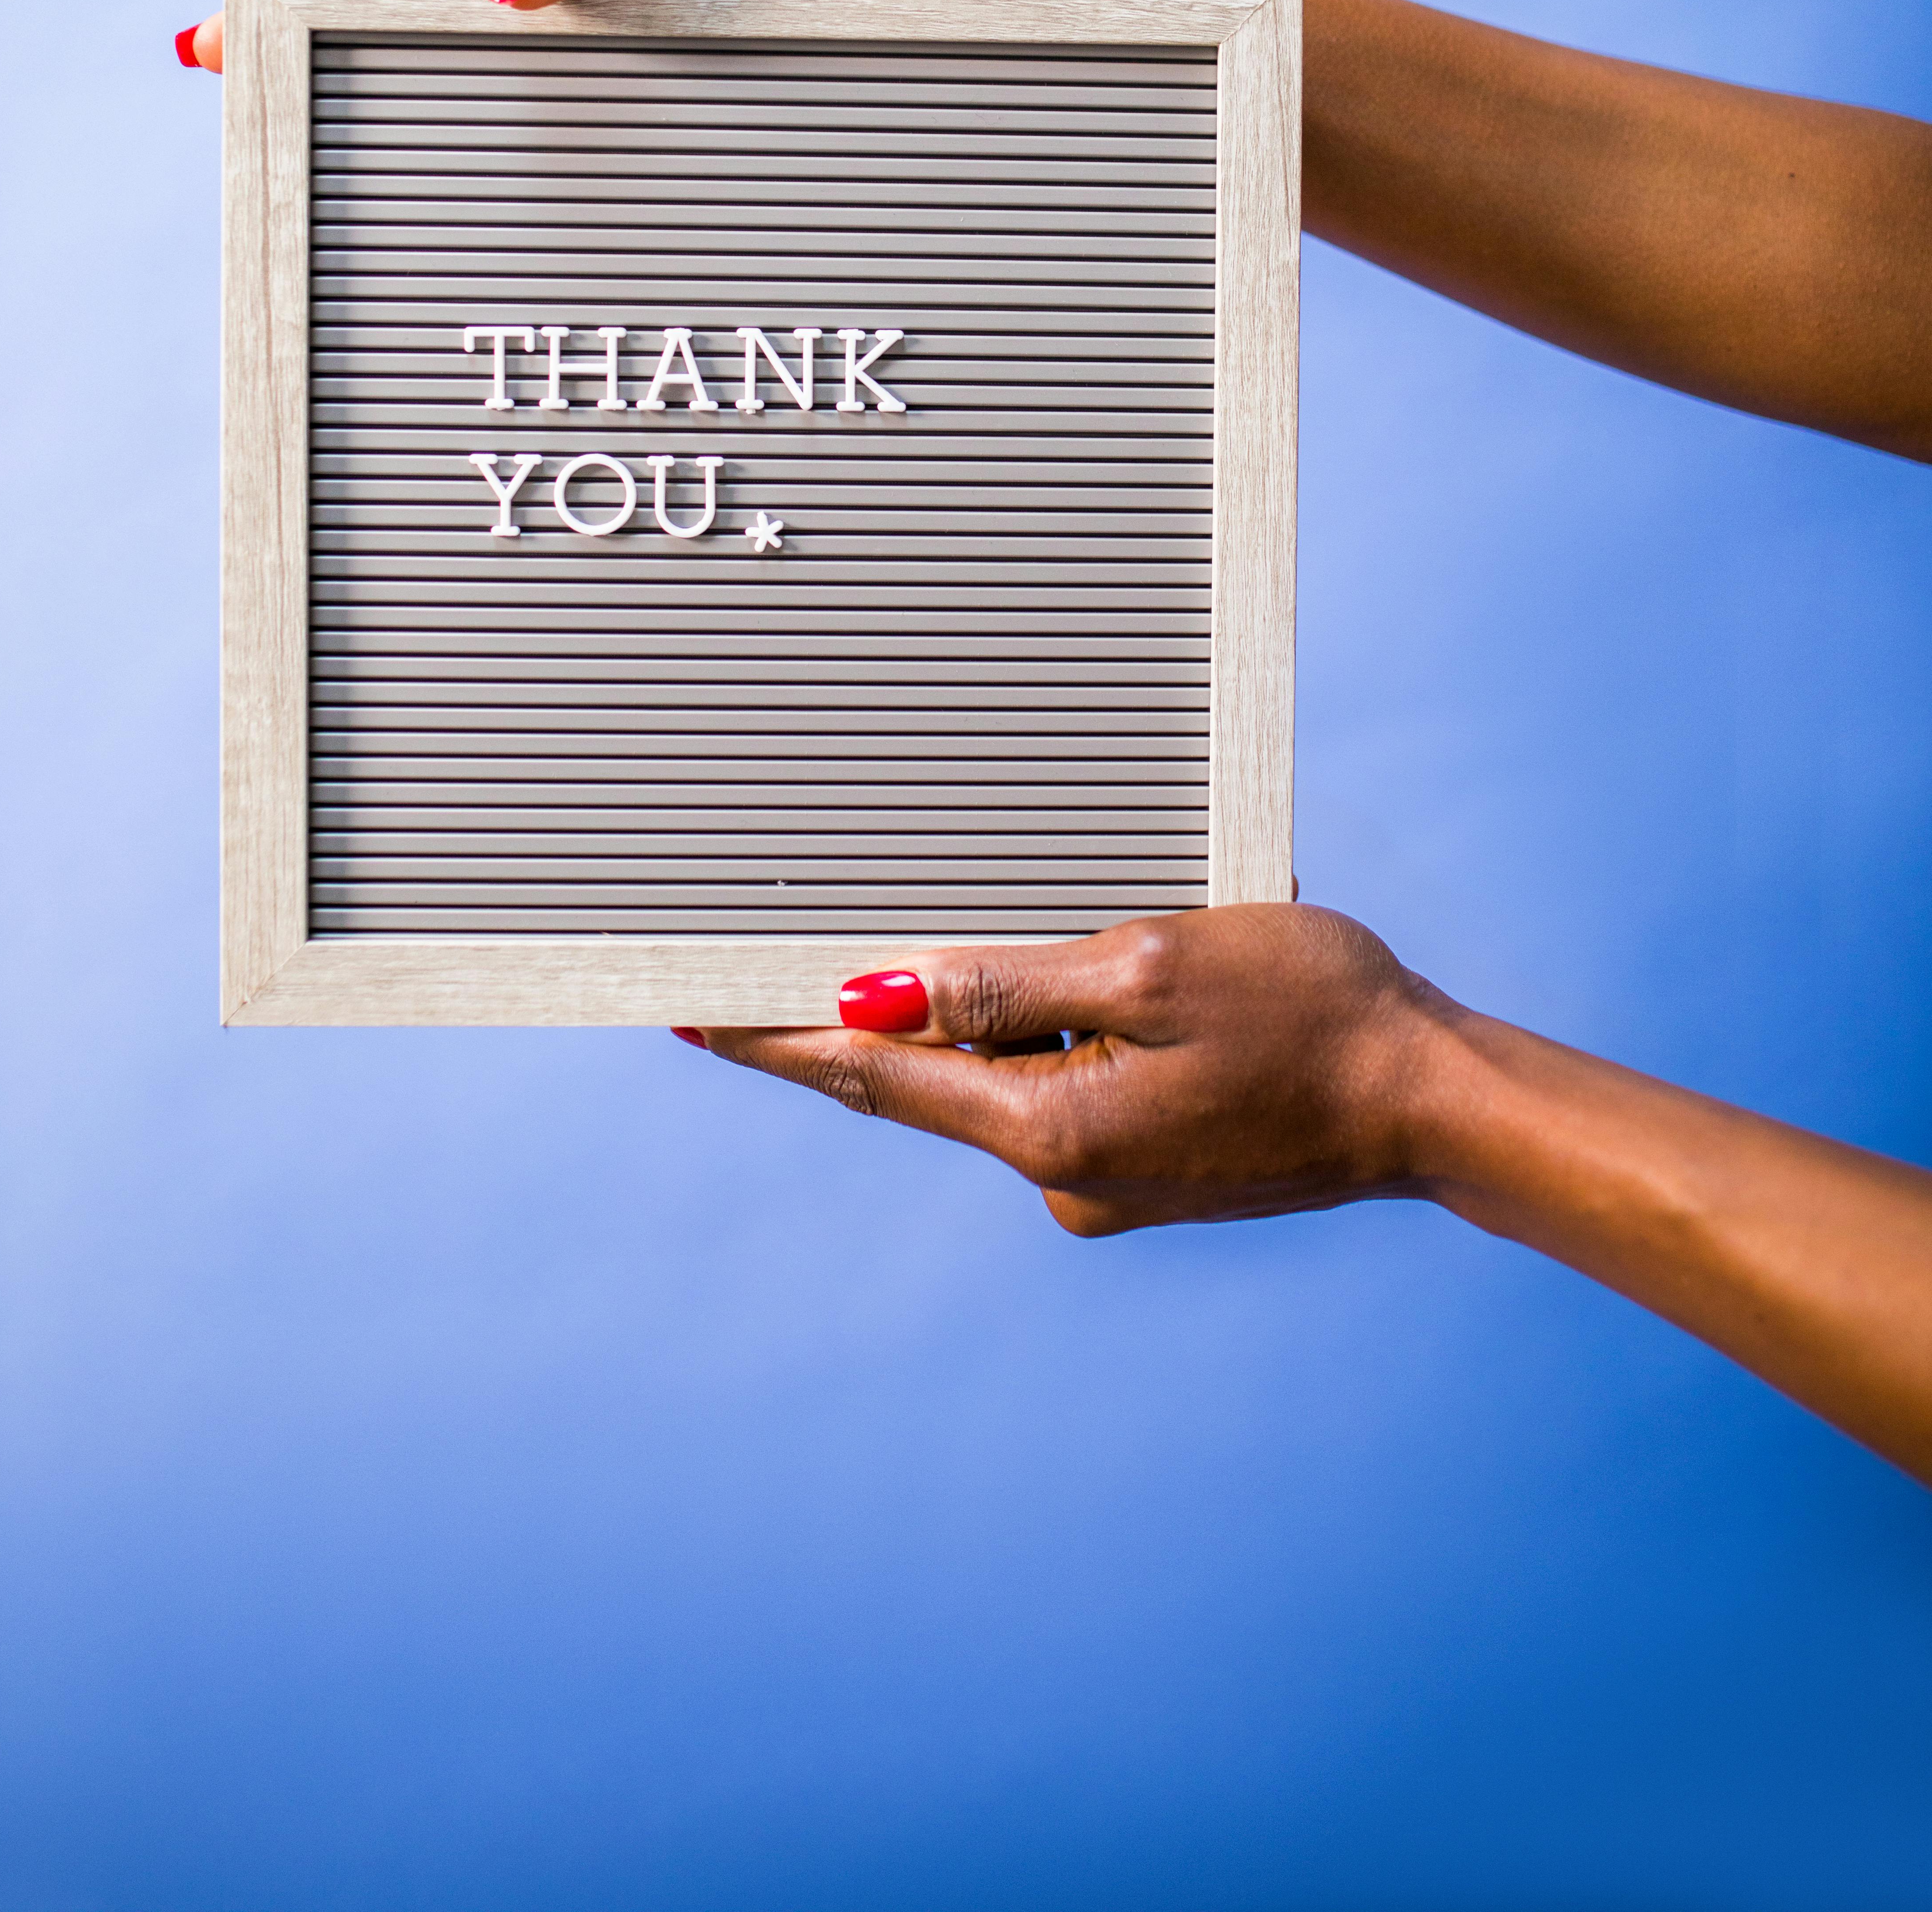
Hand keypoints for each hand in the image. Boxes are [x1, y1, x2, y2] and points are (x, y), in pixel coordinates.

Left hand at [692, 897, 1931, 1481]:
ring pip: (1007, 1073)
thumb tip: (881, 998)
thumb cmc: (1309, 1014)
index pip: (870, 1076)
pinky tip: (1100, 980)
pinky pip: (1070, 1082)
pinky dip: (1057, 1030)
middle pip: (927, 1080)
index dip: (771, 1042)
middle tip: (768, 962)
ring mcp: (1107, 1176)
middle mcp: (1062, 1171)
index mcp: (1050, 1127)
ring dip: (986, 1013)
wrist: (1429, 1100)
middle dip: (861, 1019)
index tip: (682, 1016)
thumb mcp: (1153, 969)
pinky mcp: (1151, 1159)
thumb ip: (1012, 986)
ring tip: (982, 936)